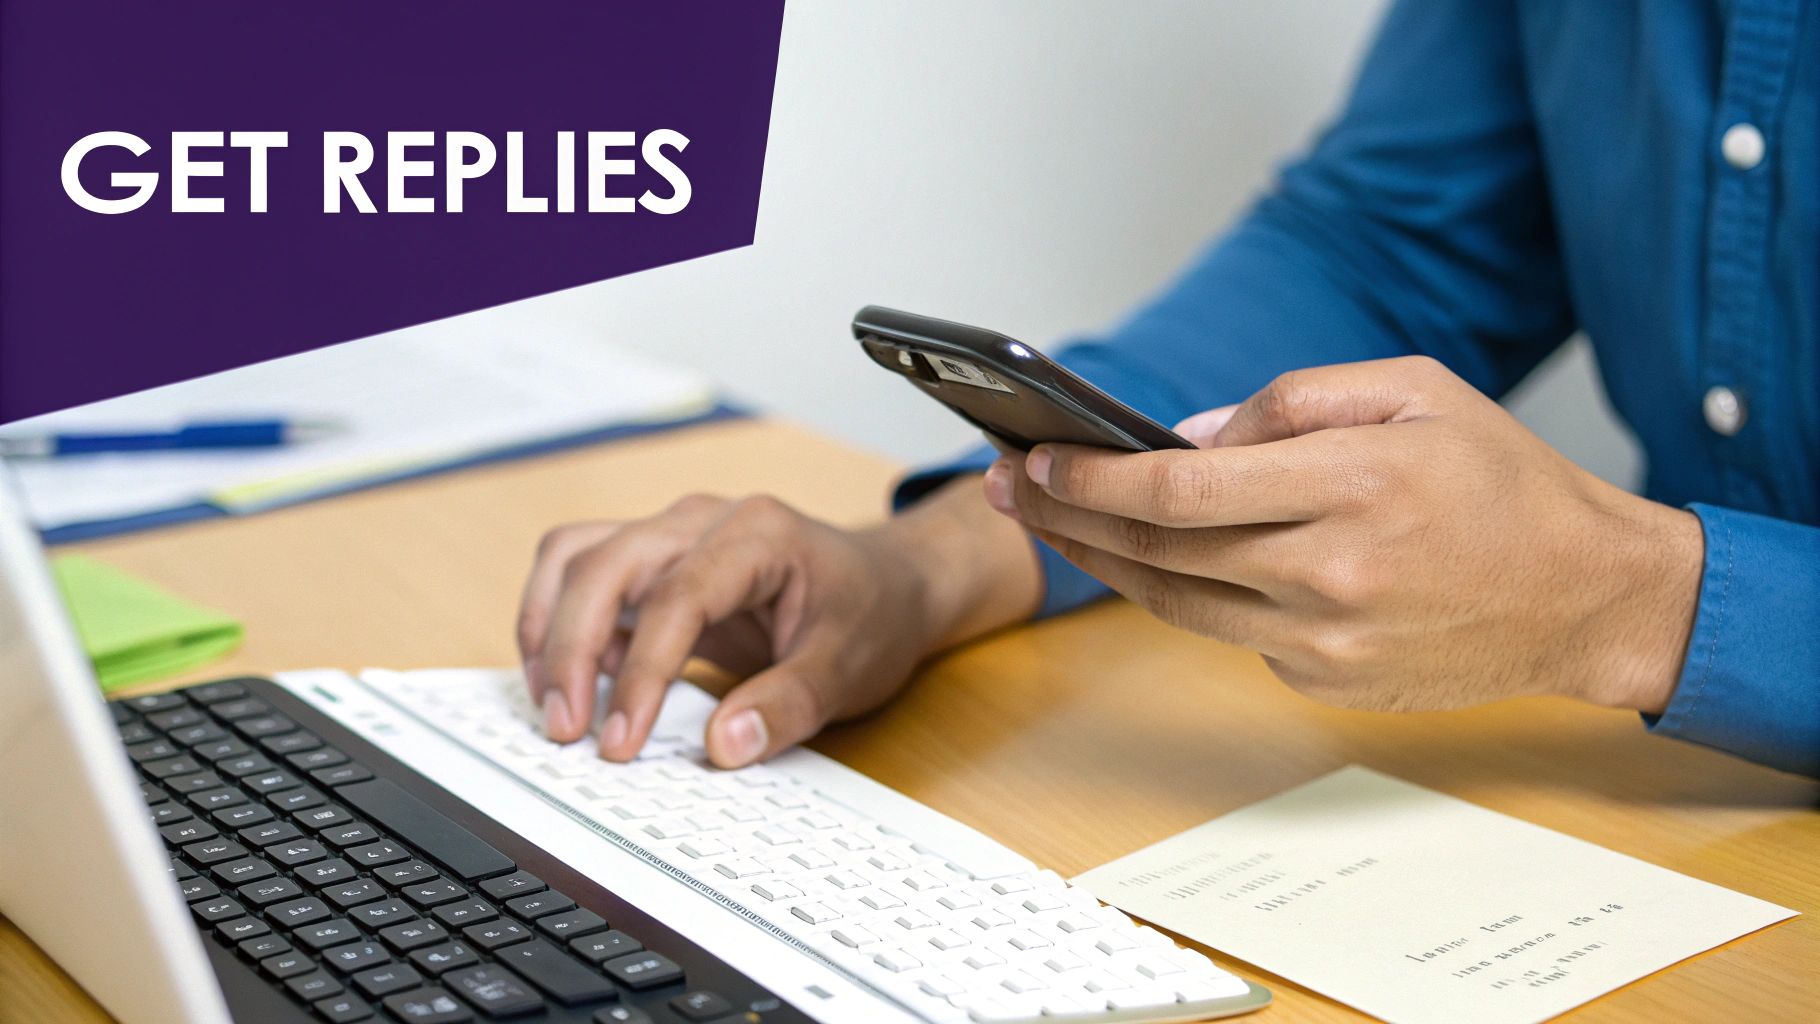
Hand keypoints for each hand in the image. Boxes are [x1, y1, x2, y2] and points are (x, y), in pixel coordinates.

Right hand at [517, 480, 1039, 766]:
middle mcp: (702, 520)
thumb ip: (789, 706)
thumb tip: (723, 747)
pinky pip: (584, 577)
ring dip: (549, 629)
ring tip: (553, 708)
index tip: (620, 741)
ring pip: (576, 558)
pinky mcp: (655, 562)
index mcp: (758, 535)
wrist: (889, 583)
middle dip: (568, 648)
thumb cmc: (871, 615)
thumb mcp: (849, 669)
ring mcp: (672, 534)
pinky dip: (563, 628)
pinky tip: (579, 687)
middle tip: (565, 732)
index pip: (676, 596)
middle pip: (604, 564)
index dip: (640, 672)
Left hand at [984, 356, 1704, 713]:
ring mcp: (1325, 641)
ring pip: (1174, 603)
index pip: (1183, 490)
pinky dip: (1187, 592)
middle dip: (1065, 517)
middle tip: (1004, 485)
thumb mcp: (1416, 390)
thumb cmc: (1504, 482)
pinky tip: (1152, 558)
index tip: (1035, 458)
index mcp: (1353, 486)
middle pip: (1158, 553)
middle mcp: (1332, 574)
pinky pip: (1229, 630)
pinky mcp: (1326, 681)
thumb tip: (1187, 435)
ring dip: (1098, 564)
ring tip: (1045, 522)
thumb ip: (1294, 401)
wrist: (1586, 598)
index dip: (1094, 479)